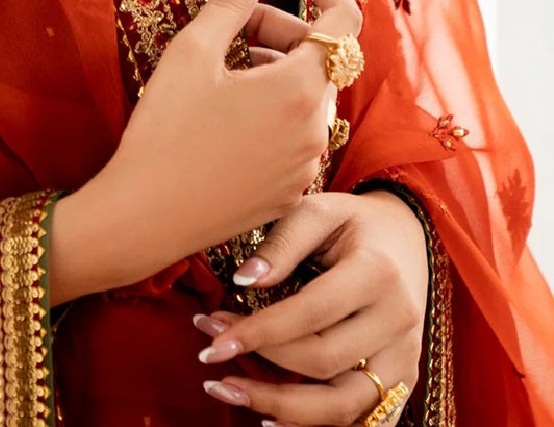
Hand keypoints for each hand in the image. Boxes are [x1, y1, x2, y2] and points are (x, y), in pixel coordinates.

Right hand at [50, 0, 361, 303]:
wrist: (145, 217)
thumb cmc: (165, 130)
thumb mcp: (193, 52)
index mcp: (300, 89)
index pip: (343, 19)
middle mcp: (316, 129)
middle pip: (319, 58)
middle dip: (282, 29)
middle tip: (232, 25)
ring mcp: (307, 165)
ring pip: (308, 95)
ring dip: (277, 68)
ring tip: (225, 68)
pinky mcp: (291, 191)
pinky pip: (298, 132)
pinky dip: (275, 108)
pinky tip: (229, 110)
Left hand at [195, 189, 428, 424]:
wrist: (406, 237)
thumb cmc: (352, 222)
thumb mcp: (318, 211)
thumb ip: (281, 243)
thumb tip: (242, 282)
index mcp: (376, 271)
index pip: (311, 314)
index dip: (259, 332)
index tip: (212, 341)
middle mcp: (397, 320)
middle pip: (323, 361)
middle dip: (260, 362)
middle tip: (210, 352)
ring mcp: (404, 357)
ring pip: (343, 405)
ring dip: (282, 409)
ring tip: (229, 391)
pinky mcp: (403, 381)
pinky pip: (364, 422)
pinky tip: (273, 419)